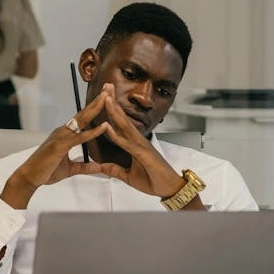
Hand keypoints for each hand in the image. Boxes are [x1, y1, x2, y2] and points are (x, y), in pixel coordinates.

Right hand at [0, 90, 110, 209]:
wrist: (29, 177)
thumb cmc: (46, 171)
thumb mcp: (70, 170)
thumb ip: (84, 167)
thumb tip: (98, 167)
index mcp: (64, 135)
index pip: (82, 118)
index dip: (93, 107)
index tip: (105, 97)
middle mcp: (63, 131)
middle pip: (83, 113)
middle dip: (96, 101)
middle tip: (108, 87)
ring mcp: (61, 136)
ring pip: (82, 120)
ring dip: (95, 108)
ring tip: (107, 97)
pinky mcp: (61, 145)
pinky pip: (80, 137)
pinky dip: (93, 131)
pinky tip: (104, 126)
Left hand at [95, 84, 184, 198]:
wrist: (170, 189)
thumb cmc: (154, 180)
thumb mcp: (128, 176)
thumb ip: (115, 170)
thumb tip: (103, 168)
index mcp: (134, 143)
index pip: (120, 123)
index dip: (111, 109)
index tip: (103, 96)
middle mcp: (137, 140)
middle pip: (122, 117)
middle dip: (113, 101)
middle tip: (105, 85)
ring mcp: (140, 145)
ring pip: (124, 125)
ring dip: (114, 111)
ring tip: (105, 97)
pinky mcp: (143, 154)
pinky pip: (127, 143)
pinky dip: (116, 135)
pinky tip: (108, 127)